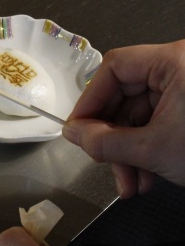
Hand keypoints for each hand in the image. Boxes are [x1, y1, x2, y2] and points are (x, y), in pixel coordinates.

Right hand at [62, 40, 184, 197]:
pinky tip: (146, 177)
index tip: (78, 130)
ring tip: (131, 184)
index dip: (91, 100)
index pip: (115, 68)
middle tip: (103, 164)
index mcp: (175, 60)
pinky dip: (149, 151)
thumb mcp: (156, 148)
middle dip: (114, 138)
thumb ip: (106, 141)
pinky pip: (161, 123)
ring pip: (142, 115)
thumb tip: (72, 134)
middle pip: (127, 95)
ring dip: (130, 152)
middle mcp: (183, 68)